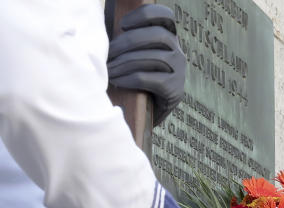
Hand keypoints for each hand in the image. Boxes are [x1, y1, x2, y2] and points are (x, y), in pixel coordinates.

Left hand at [107, 4, 186, 124]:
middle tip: (108, 53)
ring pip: (152, 57)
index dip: (145, 15)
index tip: (123, 24)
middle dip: (127, 42)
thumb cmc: (134, 81)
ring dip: (125, 62)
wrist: (147, 116)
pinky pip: (149, 79)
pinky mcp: (174, 90)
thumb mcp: (134, 56)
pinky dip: (129, 79)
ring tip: (109, 70)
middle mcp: (178, 52)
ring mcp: (178, 71)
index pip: (165, 16)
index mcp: (169, 39)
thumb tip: (104, 29)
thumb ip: (128, 41)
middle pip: (156, 35)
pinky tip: (117, 81)